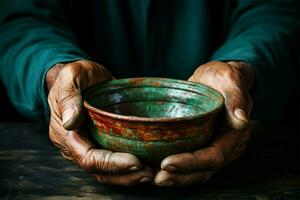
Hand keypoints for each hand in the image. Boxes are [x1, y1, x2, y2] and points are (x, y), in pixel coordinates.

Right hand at [47, 60, 152, 185]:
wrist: (84, 78)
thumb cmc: (77, 76)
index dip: (111, 164)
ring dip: (130, 176)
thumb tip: (70, 122)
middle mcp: (78, 146)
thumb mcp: (71, 77)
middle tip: (150, 172)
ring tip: (152, 173)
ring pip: (108, 172)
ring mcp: (91, 146)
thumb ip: (68, 97)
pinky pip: (114, 162)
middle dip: (125, 174)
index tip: (135, 161)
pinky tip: (148, 165)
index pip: (89, 158)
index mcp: (67, 134)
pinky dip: (130, 168)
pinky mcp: (103, 143)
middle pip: (100, 171)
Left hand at [154, 61, 254, 186]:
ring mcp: (214, 148)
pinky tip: (156, 169)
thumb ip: (236, 98)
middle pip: (204, 170)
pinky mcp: (202, 146)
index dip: (191, 163)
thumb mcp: (229, 80)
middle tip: (157, 178)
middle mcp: (226, 147)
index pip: (213, 156)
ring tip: (154, 179)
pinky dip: (175, 170)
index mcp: (234, 134)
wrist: (218, 80)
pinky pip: (190, 164)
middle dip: (180, 176)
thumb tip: (241, 121)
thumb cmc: (223, 77)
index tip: (167, 163)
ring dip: (176, 178)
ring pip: (197, 172)